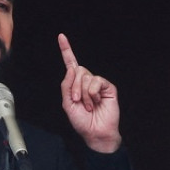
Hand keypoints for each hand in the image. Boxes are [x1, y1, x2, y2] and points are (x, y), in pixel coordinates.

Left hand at [58, 33, 121, 152]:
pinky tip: (96, 102)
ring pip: (86, 76)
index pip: (71, 64)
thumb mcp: (67, 104)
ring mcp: (98, 84)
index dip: (66, 50)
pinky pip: (97, 81)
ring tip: (89, 105)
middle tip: (77, 101)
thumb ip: (67, 85)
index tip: (61, 36)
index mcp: (75, 85)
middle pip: (77, 70)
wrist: (95, 132)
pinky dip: (93, 92)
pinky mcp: (108, 87)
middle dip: (75, 87)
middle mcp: (87, 82)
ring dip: (84, 93)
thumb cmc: (82, 121)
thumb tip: (72, 67)